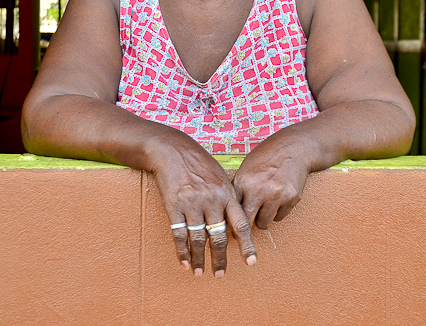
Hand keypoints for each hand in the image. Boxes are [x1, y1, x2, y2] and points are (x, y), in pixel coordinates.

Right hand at [152, 141, 256, 276]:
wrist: (174, 150)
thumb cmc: (200, 163)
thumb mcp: (221, 177)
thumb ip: (229, 198)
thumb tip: (235, 221)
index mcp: (227, 194)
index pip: (241, 225)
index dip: (247, 245)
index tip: (251, 262)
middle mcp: (212, 200)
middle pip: (218, 237)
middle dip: (219, 259)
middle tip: (220, 275)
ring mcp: (192, 204)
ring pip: (198, 239)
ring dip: (199, 259)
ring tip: (199, 272)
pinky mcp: (174, 206)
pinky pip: (179, 234)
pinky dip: (182, 250)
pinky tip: (184, 261)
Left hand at [232, 146, 310, 228]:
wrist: (293, 148)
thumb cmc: (266, 158)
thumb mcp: (245, 169)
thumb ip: (237, 189)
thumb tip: (228, 210)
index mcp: (244, 182)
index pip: (233, 210)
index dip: (232, 218)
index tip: (232, 222)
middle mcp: (259, 190)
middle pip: (247, 222)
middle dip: (246, 222)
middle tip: (248, 218)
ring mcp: (276, 196)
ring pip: (264, 224)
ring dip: (263, 218)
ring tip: (264, 205)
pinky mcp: (291, 199)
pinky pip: (279, 218)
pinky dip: (277, 212)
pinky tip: (277, 198)